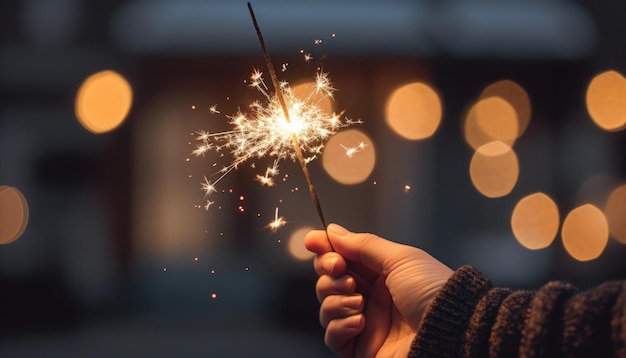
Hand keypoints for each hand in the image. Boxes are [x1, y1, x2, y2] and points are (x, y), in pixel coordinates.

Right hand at [305, 224, 452, 357]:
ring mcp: (364, 323)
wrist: (450, 331)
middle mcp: (370, 297)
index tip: (312, 240)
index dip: (326, 249)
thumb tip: (333, 231)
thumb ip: (363, 245)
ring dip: (335, 299)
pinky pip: (332, 337)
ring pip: (327, 307)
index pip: (343, 258)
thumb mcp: (400, 259)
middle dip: (329, 272)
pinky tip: (359, 322)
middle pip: (329, 281)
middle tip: (340, 270)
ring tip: (358, 300)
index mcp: (381, 273)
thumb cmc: (433, 291)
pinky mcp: (360, 348)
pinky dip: (339, 326)